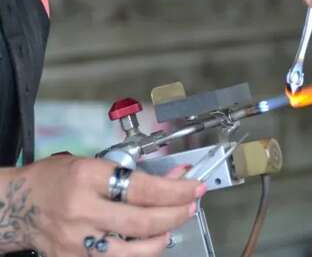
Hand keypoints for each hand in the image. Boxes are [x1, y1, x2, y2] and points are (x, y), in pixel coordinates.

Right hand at [21, 155, 204, 256]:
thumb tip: (171, 178)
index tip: (195, 187)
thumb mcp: (93, 163)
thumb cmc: (56, 178)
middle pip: (143, 220)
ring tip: (173, 224)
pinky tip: (150, 240)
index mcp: (87, 178)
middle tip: (191, 205)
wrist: (17, 205)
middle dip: (176, 213)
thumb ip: (132, 174)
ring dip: (163, 237)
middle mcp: (82, 210)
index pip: (143, 187)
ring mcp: (77, 241)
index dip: (176, 189)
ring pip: (134, 250)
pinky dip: (140, 252)